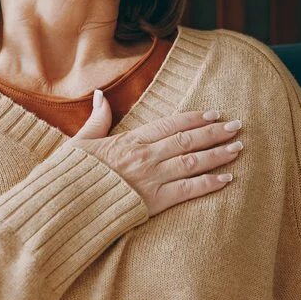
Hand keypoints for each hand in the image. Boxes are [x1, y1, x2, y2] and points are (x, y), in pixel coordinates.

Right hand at [64, 90, 244, 216]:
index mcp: (129, 140)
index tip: (213, 113)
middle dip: (215, 132)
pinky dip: (209, 184)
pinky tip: (227, 179)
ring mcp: (150, 178)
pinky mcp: (153, 202)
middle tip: (237, 126)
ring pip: (193, 161)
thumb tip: (98, 95)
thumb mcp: (79, 142)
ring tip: (238, 148)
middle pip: (188, 139)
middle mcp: (144, 156)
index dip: (194, 118)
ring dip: (218, 154)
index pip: (170, 124)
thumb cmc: (69, 175)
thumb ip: (96, 119)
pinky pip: (188, 190)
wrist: (62, 204)